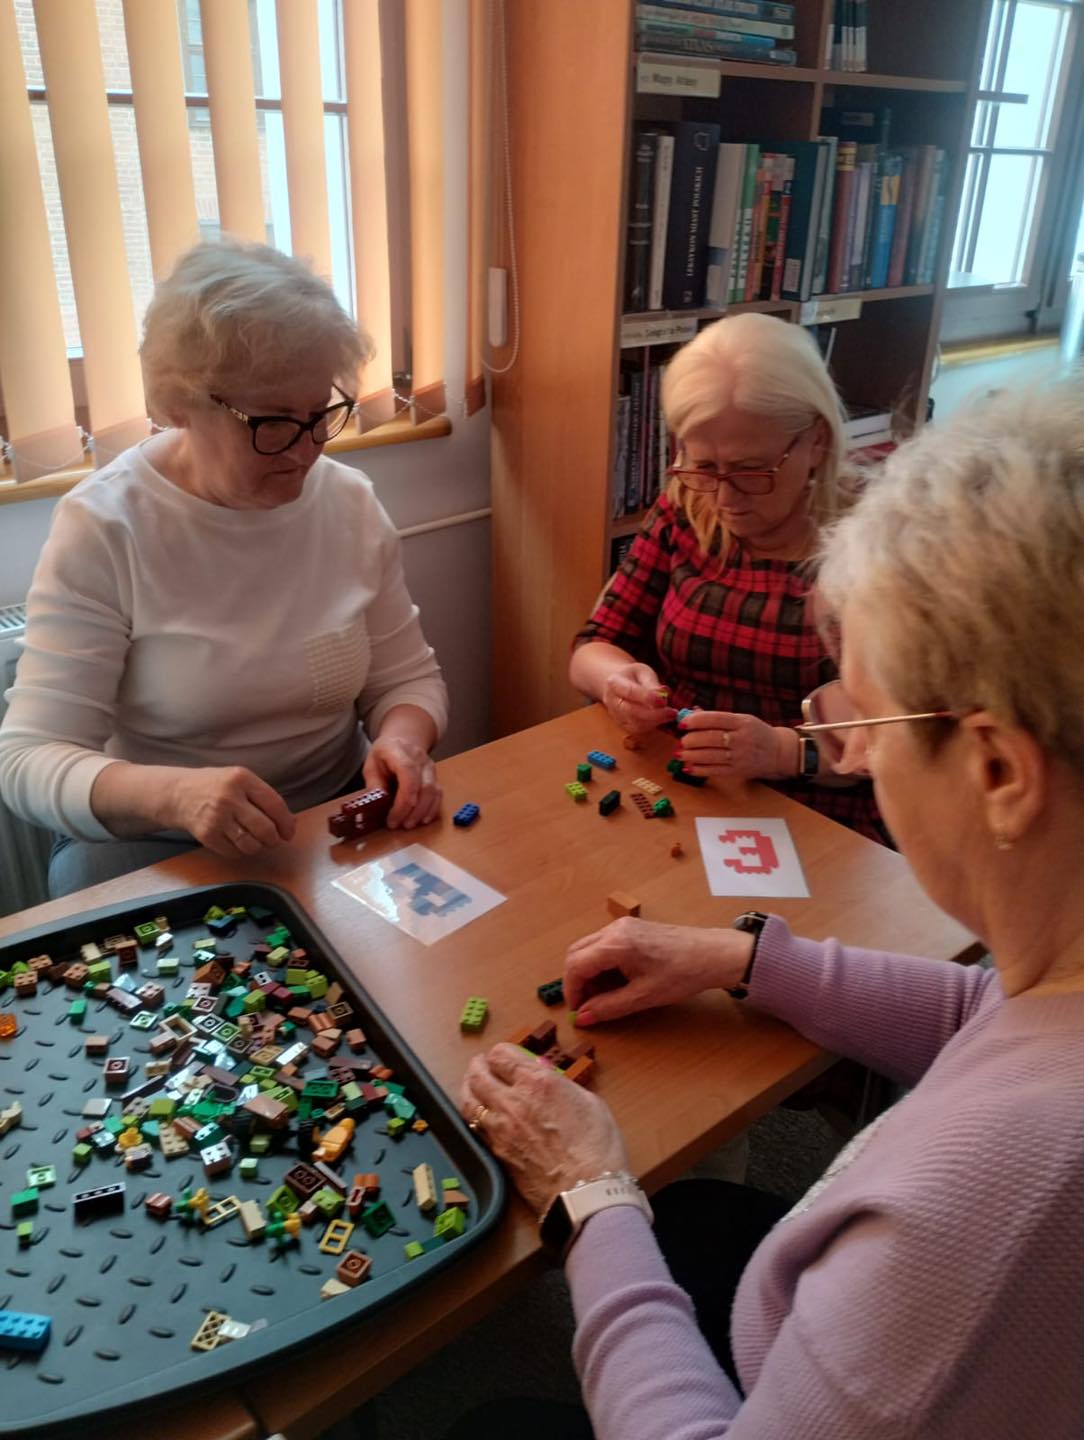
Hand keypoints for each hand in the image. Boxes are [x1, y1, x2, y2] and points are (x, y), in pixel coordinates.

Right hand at [162, 766, 295, 856]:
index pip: (275, 804)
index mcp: (242, 779)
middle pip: (265, 829)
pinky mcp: (207, 835)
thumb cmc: (215, 786)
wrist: (178, 794)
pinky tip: (236, 841)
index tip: (289, 832)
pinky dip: (240, 851)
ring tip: (255, 840)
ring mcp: (216, 817)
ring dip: (258, 847)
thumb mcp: (239, 779)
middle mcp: (229, 798)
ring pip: (251, 845)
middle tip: (272, 839)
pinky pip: (234, 852)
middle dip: (274, 839)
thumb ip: (263, 796)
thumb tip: (289, 822)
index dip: (287, 822)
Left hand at [363, 734, 440, 827]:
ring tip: (410, 824)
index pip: (407, 773)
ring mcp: (430, 767)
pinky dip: (432, 809)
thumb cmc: (385, 754)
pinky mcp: (436, 776)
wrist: (404, 738)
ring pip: (434, 792)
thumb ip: (374, 784)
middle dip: (412, 811)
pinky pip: (439, 794)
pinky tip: (423, 819)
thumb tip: (378, 804)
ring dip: (423, 812)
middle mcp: (419, 758)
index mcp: (398, 751)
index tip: (393, 817)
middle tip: (400, 825)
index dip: (403, 799)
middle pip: (423, 786)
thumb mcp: (370, 765)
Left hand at [460, 1043, 629, 1216]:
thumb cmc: (597, 1147)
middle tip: (482, 1065)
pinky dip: (474, 1115)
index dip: (502, 1053)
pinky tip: (481, 1115)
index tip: (506, 1057)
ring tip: (473, 1086)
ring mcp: (499, 1129)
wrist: (584, 1194)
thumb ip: (563, 1085)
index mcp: (536, 1083)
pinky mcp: (496, 1153)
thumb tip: (547, 1078)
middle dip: (478, 1066)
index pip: (501, 1055)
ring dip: (469, 1089)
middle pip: (477, 1075)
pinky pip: (475, 1126)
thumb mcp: (589, 1102)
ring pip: (468, 1101)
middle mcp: (511, 1101)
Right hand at [565, 917, 754, 1023]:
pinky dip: (601, 964)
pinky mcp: (631, 928)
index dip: (572, 991)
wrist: (713, 954)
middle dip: (577, 981)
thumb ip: (608, 1007)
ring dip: (588, 973)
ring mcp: (623, 926)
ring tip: (604, 996)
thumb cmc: (682, 974)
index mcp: (615, 944)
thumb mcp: (643, 997)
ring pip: (588, 948)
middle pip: (576, 953)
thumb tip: (583, 1018)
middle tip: (587, 1006)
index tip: (578, 1012)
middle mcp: (614, 929)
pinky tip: (616, 981)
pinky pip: (603, 944)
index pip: (576, 965)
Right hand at [601, 662, 677, 733]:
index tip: (663, 701)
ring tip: (671, 714)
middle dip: (654, 714)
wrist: (618, 685)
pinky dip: (653, 725)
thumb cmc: (632, 676)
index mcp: (614, 683)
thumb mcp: (643, 672)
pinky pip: (638, 729)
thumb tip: (663, 694)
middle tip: (672, 712)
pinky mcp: (623, 725)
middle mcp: (612, 702)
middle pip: (631, 712)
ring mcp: (616, 716)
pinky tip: (663, 718)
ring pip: (636, 724)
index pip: (630, 692)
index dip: (647, 697)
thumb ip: (652, 683)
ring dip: (656, 721)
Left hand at [677, 710, 796, 780]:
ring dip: (691, 755)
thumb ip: (718, 718)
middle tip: (682, 740)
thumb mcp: (742, 720)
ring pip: (711, 756)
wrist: (779, 753)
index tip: (682, 723)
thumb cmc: (756, 733)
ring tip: (680, 753)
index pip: (716, 719)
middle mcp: (742, 739)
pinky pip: (715, 771)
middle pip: (711, 738)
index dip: (696, 720)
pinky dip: (699, 770)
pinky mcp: (738, 771)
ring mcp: (740, 756)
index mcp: (742, 722)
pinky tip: (688, 768)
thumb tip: (692, 712)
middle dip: (692, 740)